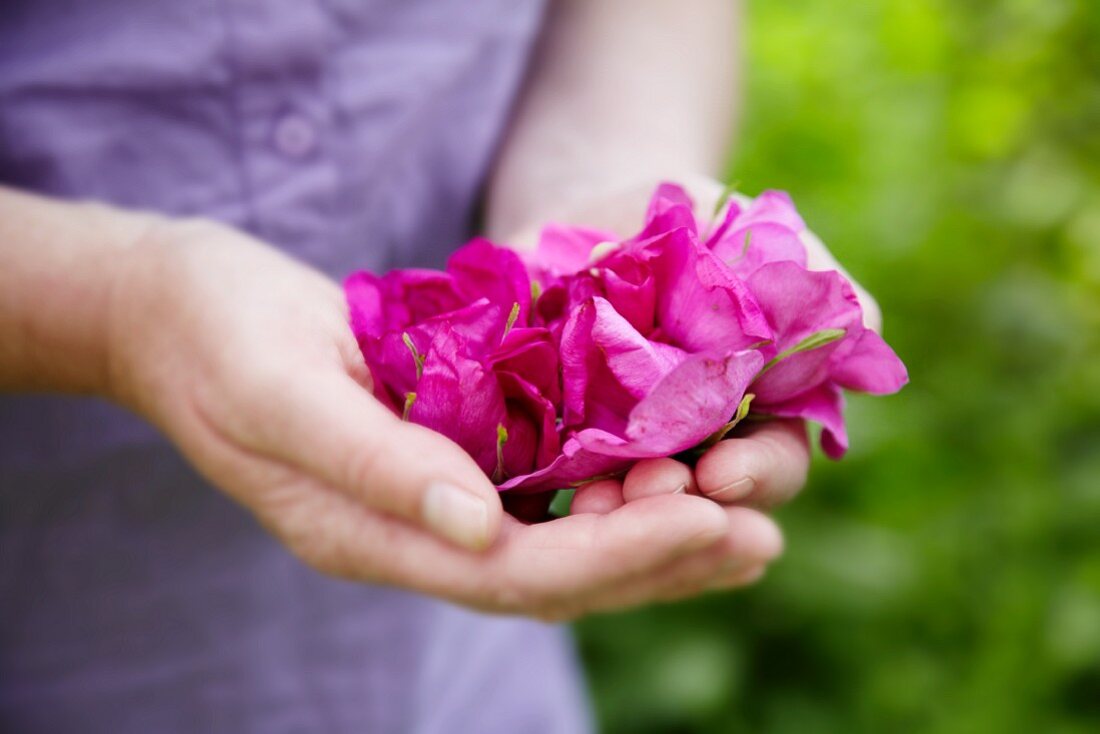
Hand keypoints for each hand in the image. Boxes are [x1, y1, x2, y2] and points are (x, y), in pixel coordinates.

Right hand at [103, 217, 781, 619]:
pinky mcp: (446, 450)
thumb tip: (480, 525)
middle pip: (555, 573)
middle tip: (759, 535)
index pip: (512, 572)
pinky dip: (612, 483)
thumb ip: (375, 463)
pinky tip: (671, 463)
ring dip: (652, 533)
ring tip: (745, 518)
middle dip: (659, 558)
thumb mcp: (280, 390)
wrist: (177, 308)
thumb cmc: (214, 338)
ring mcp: (431, 497)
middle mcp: (413, 531)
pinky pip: (543, 486)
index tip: (704, 518)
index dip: (614, 554)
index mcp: (369, 534)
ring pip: (560, 539)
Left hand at [503, 175, 883, 585]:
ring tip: (590, 503)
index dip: (753, 475)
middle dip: (680, 506)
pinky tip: (542, 491)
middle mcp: (694, 452)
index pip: (770, 464)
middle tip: (648, 492)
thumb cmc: (690, 227)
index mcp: (757, 413)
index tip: (721, 474)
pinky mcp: (554, 451)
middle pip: (701, 508)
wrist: (588, 222)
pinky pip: (557, 490)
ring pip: (629, 512)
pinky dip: (555, 494)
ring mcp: (623, 457)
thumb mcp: (753, 235)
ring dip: (617, 516)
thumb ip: (811, 278)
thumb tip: (861, 318)